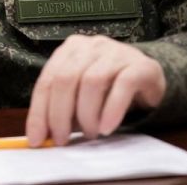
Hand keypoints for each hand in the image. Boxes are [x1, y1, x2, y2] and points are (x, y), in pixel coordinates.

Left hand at [25, 34, 165, 145]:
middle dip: (59, 114)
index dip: (39, 112)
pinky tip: (107, 128)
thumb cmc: (108, 88)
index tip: (36, 139)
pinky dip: (112, 110)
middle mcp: (92, 46)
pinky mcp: (140, 65)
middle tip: (62, 140)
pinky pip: (123, 86)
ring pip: (92, 81)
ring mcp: (117, 52)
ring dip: (87, 114)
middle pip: (66, 78)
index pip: (47, 80)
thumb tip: (40, 135)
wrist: (149, 79)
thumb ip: (61, 109)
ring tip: (90, 133)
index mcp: (71, 49)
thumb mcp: (80, 96)